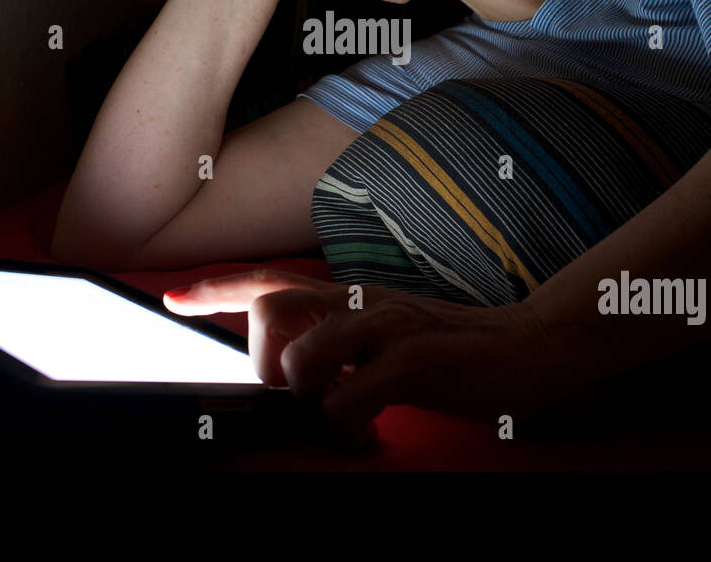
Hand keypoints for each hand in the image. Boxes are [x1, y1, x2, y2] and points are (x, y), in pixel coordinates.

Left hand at [163, 268, 558, 441]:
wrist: (534, 344)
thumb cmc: (461, 349)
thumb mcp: (396, 333)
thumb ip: (351, 342)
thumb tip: (303, 370)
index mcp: (355, 296)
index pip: (274, 280)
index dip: (219, 289)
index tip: (176, 299)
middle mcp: (363, 301)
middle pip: (271, 312)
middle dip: (264, 364)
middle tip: (300, 397)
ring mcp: (387, 326)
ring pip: (301, 356)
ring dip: (306, 396)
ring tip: (340, 416)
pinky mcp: (413, 360)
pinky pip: (346, 399)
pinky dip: (346, 427)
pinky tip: (373, 431)